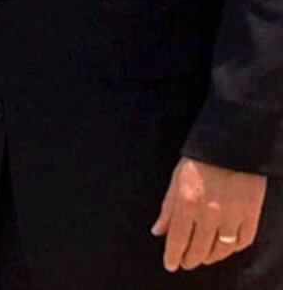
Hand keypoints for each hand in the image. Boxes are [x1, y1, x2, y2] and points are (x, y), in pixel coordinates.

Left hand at [151, 157, 266, 271]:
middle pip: (198, 249)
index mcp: (187, 202)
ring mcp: (232, 215)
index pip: (178, 239)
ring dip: (210, 257)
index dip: (173, 255)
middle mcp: (209, 213)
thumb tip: (158, 231)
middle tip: (186, 262)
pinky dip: (233, 248)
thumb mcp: (177, 179)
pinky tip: (225, 247)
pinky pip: (243, 242)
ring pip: (220, 250)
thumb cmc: (201, 159)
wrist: (232, 143)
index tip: (171, 264)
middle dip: (190, 259)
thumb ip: (168, 207)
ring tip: (203, 257)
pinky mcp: (251, 214)